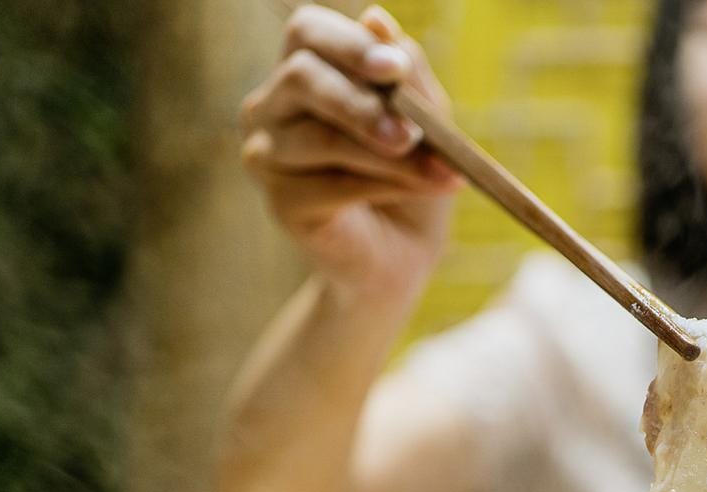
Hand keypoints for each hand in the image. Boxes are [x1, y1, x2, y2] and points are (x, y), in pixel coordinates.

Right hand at [240, 5, 461, 294]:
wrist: (404, 254)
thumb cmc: (411, 176)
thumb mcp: (424, 120)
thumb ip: (407, 76)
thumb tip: (376, 17)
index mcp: (303, 70)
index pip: (307, 32)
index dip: (350, 45)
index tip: (395, 69)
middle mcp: (272, 106)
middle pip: (302, 78)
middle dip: (364, 103)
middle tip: (411, 133)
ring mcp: (267, 154)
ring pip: (323, 138)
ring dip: (387, 156)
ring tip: (439, 171)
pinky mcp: (279, 202)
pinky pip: (331, 185)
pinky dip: (384, 186)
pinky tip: (421, 189)